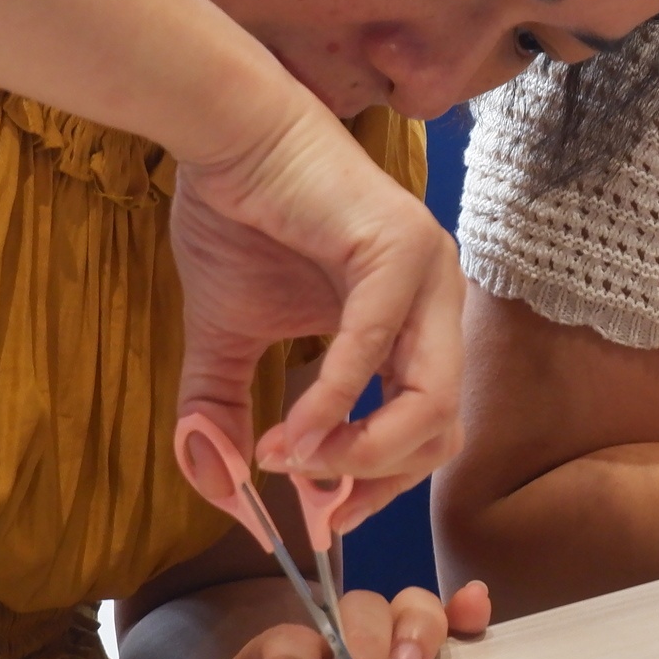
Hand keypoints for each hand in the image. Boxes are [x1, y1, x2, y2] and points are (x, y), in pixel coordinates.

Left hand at [134, 581, 493, 658]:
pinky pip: (454, 621)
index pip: (288, 644)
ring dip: (414, 630)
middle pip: (357, 612)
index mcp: (288, 646)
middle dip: (358, 647)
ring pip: (410, 607)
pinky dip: (465, 610)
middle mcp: (343, 633)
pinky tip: (475, 607)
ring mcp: (390, 638)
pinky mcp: (426, 651)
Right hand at [168, 108, 464, 529]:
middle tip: (311, 503)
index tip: (320, 521)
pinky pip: (376, 345)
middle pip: (440, 430)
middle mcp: (435, 302)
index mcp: (414, 324)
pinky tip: (290, 432)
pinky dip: (334, 401)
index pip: (426, 431)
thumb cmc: (238, 221)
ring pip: (430, 402)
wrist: (224, 137)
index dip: (376, 485)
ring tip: (291, 465)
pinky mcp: (399, 248)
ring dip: (359, 453)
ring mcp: (427, 273)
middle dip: (373, 481)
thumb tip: (218, 487)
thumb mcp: (229, 341)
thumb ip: (227, 413)